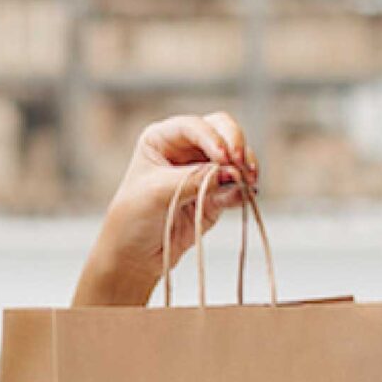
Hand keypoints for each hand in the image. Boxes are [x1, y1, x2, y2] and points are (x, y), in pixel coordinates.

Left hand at [75, 113, 258, 306]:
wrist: (135, 255)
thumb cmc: (132, 218)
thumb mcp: (156, 193)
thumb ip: (193, 180)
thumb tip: (231, 172)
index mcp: (162, 138)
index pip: (194, 126)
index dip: (213, 137)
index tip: (224, 157)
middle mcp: (185, 148)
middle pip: (222, 130)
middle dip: (236, 144)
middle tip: (242, 165)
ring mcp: (203, 170)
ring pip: (236, 157)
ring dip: (245, 167)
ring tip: (248, 183)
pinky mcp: (216, 195)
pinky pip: (238, 186)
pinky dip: (245, 189)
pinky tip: (246, 196)